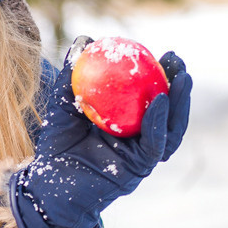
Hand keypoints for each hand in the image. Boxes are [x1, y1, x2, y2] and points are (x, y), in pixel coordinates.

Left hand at [9, 36, 191, 227]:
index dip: (160, 75)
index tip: (160, 52)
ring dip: (179, 102)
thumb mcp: (62, 105)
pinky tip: (158, 100)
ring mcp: (141, 154)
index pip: (150, 95)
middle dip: (178, 85)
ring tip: (182, 77)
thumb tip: (84, 40)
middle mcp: (139, 138)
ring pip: (170, 127)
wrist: (46, 186)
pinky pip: (154, 143)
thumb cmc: (55, 146)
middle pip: (168, 110)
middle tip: (177, 61)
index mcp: (126, 122)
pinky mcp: (138, 169)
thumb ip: (72, 76)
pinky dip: (158, 121)